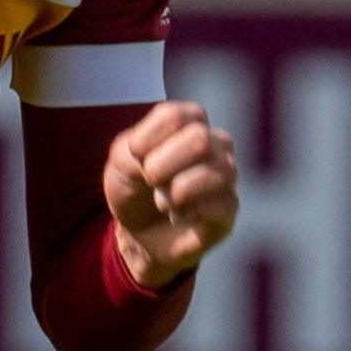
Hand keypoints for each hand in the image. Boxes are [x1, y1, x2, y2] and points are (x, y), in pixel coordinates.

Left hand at [105, 100, 240, 289]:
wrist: (139, 233)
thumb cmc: (134, 188)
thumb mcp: (121, 161)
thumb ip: (135, 147)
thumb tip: (160, 157)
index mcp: (190, 122)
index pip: (173, 117)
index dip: (144, 141)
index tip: (135, 157)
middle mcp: (216, 142)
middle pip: (200, 139)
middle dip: (162, 166)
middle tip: (150, 181)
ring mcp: (227, 174)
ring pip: (214, 172)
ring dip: (174, 192)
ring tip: (162, 201)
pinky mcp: (229, 207)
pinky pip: (219, 205)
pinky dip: (187, 213)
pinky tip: (176, 216)